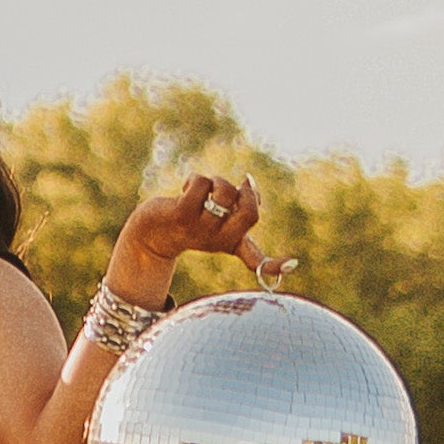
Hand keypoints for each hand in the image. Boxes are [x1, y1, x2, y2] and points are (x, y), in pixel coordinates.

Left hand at [107, 168, 264, 298]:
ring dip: (219, 181)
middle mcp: (218, 240)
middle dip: (250, 192)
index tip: (292, 265)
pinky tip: (188, 187)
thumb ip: (239, 205)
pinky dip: (197, 179)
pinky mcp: (181, 215)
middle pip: (251, 214)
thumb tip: (252, 186)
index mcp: (231, 242)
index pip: (255, 258)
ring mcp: (200, 229)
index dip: (273, 263)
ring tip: (207, 187)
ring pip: (225, 193)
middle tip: (240, 186)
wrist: (151, 230)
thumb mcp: (218, 216)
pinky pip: (202, 184)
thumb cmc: (190, 220)